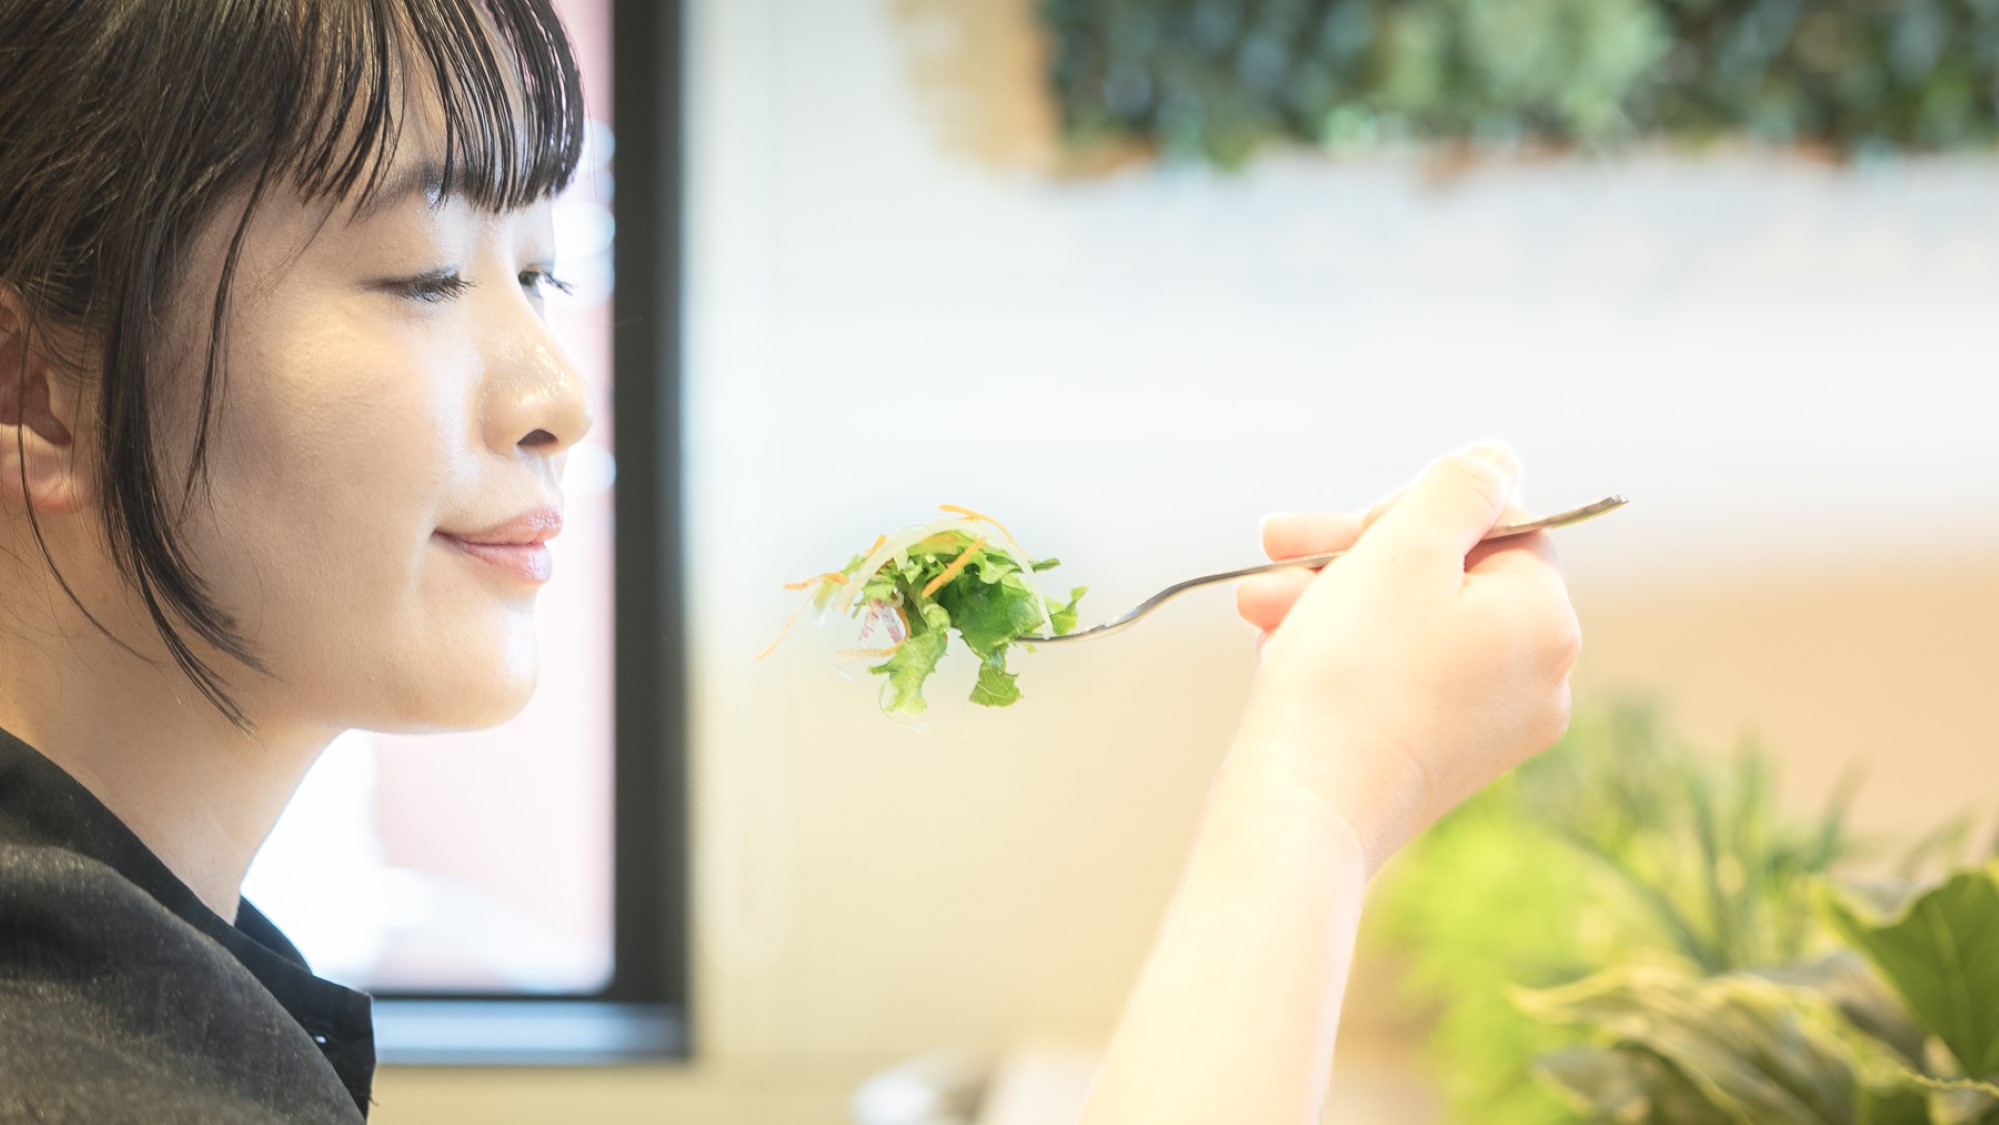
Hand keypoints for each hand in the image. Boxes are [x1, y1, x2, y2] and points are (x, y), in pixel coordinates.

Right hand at [1229, 444, 1580, 872]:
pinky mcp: (1440, 761)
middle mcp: (1537, 678)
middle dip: (1352, 554)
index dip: (1413, 511)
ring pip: (1409, 625)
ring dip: (1329, 598)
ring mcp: (1490, 728)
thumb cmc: (1351, 674)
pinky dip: (1341, 651)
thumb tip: (1499, 459)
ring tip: (1255, 602)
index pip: (1498, 524)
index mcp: (1546, 620)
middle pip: (1446, 575)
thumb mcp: (1405, 548)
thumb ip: (1459, 487)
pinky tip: (1278, 644)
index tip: (1347, 527)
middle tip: (1277, 542)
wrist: (1302, 808)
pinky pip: (1397, 677)